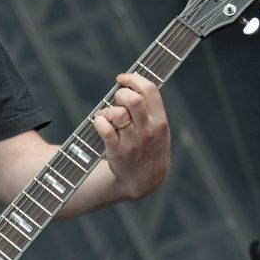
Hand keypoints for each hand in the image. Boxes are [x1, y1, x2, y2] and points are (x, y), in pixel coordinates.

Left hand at [93, 73, 169, 199]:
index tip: (123, 78)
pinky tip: (99, 123)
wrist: (145, 181)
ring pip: (117, 113)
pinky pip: (104, 128)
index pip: (150, 90)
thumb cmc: (149, 149)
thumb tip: (131, 86)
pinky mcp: (117, 151)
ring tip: (107, 115)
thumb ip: (149, 111)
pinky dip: (98, 121)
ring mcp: (133, 141)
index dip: (134, 78)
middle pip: (133, 99)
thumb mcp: (159, 131)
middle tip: (116, 98)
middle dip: (120, 93)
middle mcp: (149, 130)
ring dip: (107, 110)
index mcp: (161, 122)